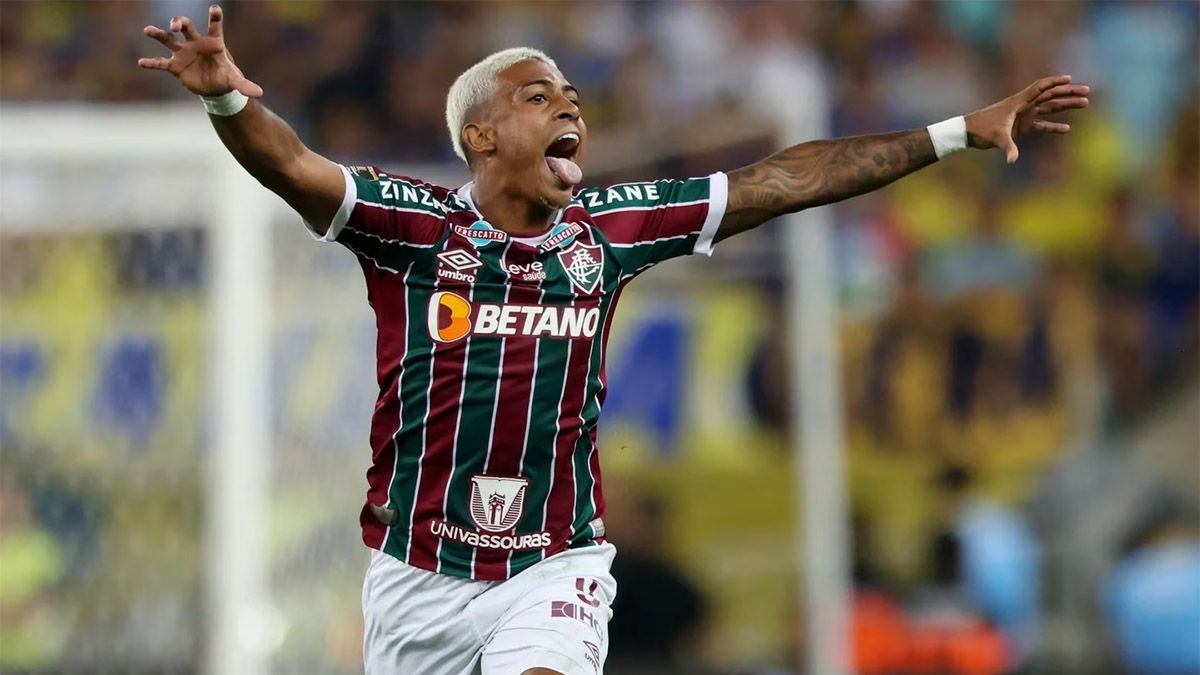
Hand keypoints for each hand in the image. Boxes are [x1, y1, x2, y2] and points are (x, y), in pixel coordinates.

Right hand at [138, 6, 262, 97]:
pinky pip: (161, 63)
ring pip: (168, 39)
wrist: (214, 87)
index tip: (215, 9)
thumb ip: (244, 85)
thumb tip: (259, 93)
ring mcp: (183, 52)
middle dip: (179, 22)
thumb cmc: (225, 77)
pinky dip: (152, 63)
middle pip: (185, 26)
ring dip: (158, 34)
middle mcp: (195, 43)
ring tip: (148, 30)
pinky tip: (141, 63)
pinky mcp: (175, 66)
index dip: (215, 17)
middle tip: (175, 25)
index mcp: (213, 42)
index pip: (214, 26)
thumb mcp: (235, 81)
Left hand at [965, 75, 1089, 163]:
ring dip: (1066, 105)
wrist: (968, 133)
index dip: (1054, 82)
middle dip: (1068, 93)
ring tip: (1085, 103)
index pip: (1040, 87)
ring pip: (1049, 108)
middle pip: (1050, 95)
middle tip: (1086, 92)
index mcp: (1018, 102)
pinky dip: (1053, 126)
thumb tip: (1013, 160)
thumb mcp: (996, 137)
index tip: (1070, 79)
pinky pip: (1041, 125)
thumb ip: (1007, 148)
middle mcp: (1023, 106)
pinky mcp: (1021, 126)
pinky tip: (1066, 128)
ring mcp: (1024, 116)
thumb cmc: (981, 129)